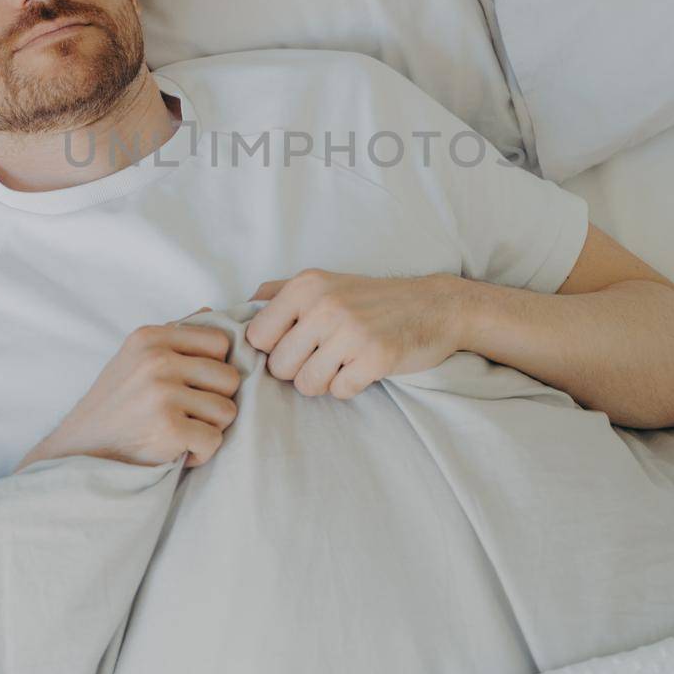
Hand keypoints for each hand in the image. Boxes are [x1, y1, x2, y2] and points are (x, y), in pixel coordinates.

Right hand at [16, 308, 241, 472]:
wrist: (81, 449)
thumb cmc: (115, 403)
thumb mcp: (135, 357)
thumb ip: (173, 335)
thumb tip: (210, 310)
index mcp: (150, 337)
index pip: (219, 342)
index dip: (214, 366)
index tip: (193, 384)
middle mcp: (157, 361)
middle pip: (229, 378)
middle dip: (215, 400)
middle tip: (188, 413)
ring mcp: (162, 394)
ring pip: (227, 411)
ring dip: (209, 428)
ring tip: (181, 431)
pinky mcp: (168, 428)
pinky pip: (214, 440)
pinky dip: (200, 452)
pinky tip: (178, 450)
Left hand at [245, 270, 467, 400]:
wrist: (434, 306)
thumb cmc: (372, 299)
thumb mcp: (324, 282)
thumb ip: (278, 293)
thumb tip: (239, 310)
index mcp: (306, 285)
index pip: (257, 336)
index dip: (272, 348)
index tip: (293, 345)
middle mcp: (325, 305)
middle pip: (279, 366)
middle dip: (297, 370)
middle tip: (322, 357)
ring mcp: (352, 332)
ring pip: (306, 384)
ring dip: (323, 381)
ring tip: (342, 363)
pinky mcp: (376, 358)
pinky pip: (339, 392)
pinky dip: (349, 387)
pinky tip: (362, 368)